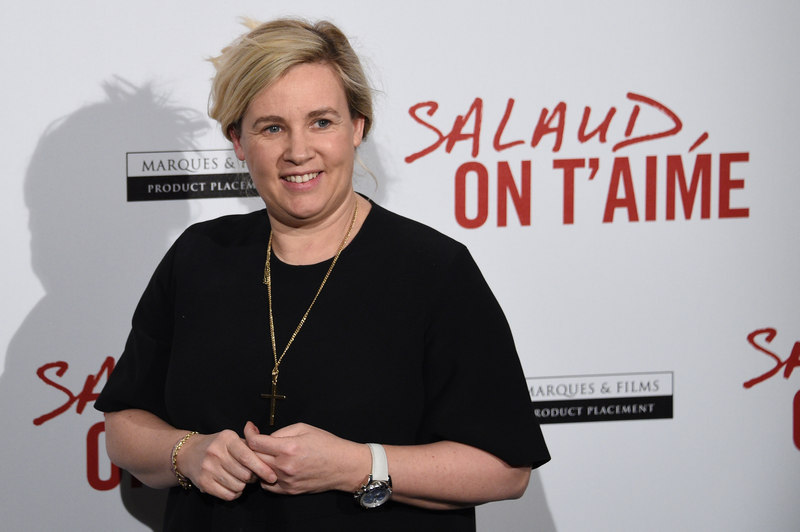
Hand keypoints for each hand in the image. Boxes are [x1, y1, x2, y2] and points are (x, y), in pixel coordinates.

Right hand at [178, 429, 277, 500]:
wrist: (188, 453)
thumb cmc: (218, 446)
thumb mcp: (232, 439)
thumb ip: (251, 444)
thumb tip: (270, 451)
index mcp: (227, 439)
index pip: (247, 457)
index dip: (262, 468)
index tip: (272, 476)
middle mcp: (216, 452)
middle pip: (245, 474)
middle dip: (253, 477)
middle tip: (253, 475)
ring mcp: (208, 468)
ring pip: (238, 486)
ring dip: (244, 486)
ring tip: (241, 479)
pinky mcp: (203, 482)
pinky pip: (228, 495)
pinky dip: (235, 493)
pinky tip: (233, 486)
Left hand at [244, 421, 369, 494]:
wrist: (343, 465)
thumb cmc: (326, 444)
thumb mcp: (304, 428)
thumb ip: (281, 432)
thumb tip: (265, 438)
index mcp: (288, 447)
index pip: (256, 442)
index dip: (249, 433)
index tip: (250, 428)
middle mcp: (285, 466)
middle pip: (253, 458)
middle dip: (251, 447)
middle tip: (255, 440)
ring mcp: (286, 481)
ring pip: (258, 472)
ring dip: (257, 462)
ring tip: (264, 454)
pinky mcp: (289, 491)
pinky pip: (267, 485)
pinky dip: (265, 476)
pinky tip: (273, 467)